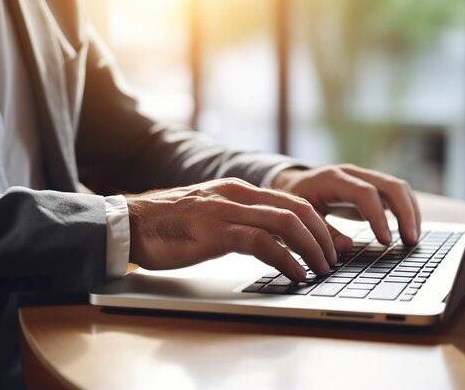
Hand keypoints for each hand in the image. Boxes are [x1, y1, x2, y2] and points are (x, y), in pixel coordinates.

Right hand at [126, 178, 336, 281]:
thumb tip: (268, 240)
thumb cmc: (170, 225)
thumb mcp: (212, 215)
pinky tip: (295, 274)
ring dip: (310, 248)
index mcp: (239, 191)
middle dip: (323, 236)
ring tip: (320, 269)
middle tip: (332, 259)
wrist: (131, 223)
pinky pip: (262, 243)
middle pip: (297, 209)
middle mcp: (237, 195)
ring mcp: (226, 211)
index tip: (331, 245)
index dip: (318, 224)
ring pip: (285, 223)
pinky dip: (286, 260)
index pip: (292, 202)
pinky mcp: (215, 231)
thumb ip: (239, 220)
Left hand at [271, 164, 420, 245]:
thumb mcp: (301, 216)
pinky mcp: (371, 186)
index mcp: (332, 179)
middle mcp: (352, 174)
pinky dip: (406, 210)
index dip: (378, 217)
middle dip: (405, 212)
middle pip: (390, 185)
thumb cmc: (294, 201)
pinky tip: (408, 230)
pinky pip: (395, 194)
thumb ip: (322, 231)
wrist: (291, 183)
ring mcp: (364, 177)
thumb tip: (346, 248)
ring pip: (397, 187)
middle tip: (411, 240)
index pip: (365, 193)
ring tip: (413, 238)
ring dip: (410, 212)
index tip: (385, 241)